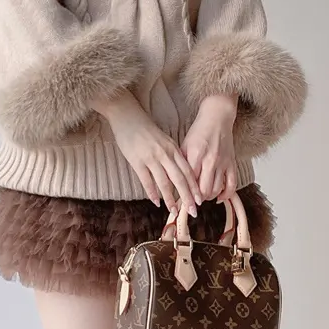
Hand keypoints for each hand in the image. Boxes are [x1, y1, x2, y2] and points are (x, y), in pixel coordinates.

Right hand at [96, 91, 201, 214]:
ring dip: (171, 199)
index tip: (200, 200)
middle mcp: (165, 154)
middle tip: (194, 211)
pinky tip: (156, 202)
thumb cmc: (145, 130)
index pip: (188, 171)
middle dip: (188, 197)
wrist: (127, 116)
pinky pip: (147, 180)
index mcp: (173, 149)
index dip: (194, 187)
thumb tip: (178, 174)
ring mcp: (151, 158)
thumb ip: (171, 156)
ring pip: (164, 182)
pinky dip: (152, 193)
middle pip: (180, 179)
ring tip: (175, 212)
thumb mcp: (164, 141)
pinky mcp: (137, 161)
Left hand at [181, 94, 238, 202]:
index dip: (184, 196)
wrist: (217, 118)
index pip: (188, 183)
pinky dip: (226, 195)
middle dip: (196, 200)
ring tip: (202, 197)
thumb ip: (181, 164)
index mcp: (195, 156)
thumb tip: (174, 183)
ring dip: (208, 197)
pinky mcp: (232, 163)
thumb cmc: (199, 131)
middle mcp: (210, 161)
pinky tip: (219, 197)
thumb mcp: (184, 146)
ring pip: (216, 190)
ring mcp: (222, 163)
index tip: (179, 203)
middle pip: (203, 191)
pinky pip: (232, 185)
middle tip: (191, 201)